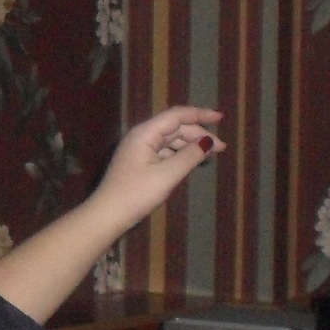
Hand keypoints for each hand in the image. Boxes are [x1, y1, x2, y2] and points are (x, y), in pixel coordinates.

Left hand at [90, 104, 224, 231]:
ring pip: (170, 140)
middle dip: (199, 134)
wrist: (107, 215)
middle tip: (222, 148)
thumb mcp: (167, 175)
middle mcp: (142, 136)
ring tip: (210, 155)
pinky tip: (191, 162)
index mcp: (145, 133)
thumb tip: (208, 142)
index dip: (200, 114)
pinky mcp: (139, 162)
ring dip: (190, 145)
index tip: (220, 117)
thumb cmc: (136, 194)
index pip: (177, 115)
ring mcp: (139, 149)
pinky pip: (164, 151)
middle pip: (175, 127)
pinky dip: (179, 154)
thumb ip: (189, 156)